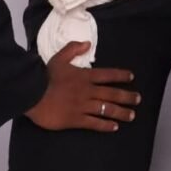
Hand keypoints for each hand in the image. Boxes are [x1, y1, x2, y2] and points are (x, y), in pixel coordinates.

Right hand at [25, 40, 140, 131]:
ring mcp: (83, 106)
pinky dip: (105, 125)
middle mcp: (88, 91)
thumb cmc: (44, 77)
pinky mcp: (75, 120)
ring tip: (132, 115)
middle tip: (138, 99)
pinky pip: (94, 123)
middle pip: (112, 93)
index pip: (108, 75)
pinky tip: (114, 127)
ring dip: (121, 112)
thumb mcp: (58, 57)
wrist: (31, 94)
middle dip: (127, 96)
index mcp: (85, 76)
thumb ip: (73, 49)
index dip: (121, 75)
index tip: (131, 77)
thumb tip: (87, 43)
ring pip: (106, 109)